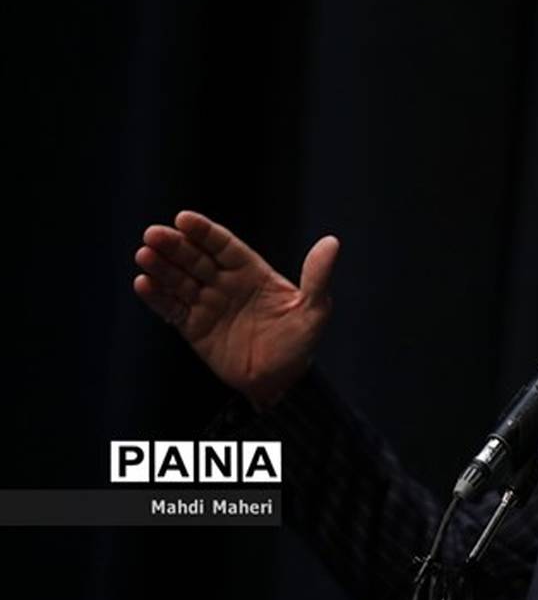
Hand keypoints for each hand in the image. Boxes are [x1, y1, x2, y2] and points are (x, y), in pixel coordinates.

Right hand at [133, 210, 338, 407]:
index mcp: (252, 272)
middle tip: (153, 234)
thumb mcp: (314, 309)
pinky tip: (143, 283)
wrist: (281, 381)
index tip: (184, 218)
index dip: (205, 232)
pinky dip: (157, 297)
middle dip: (175, 245)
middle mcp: (227, 283)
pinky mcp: (194, 327)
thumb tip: (332, 242)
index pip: (224, 246)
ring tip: (144, 255)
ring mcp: (208, 304)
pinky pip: (172, 309)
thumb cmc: (299, 341)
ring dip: (161, 267)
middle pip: (196, 258)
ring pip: (180, 280)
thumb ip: (317, 277)